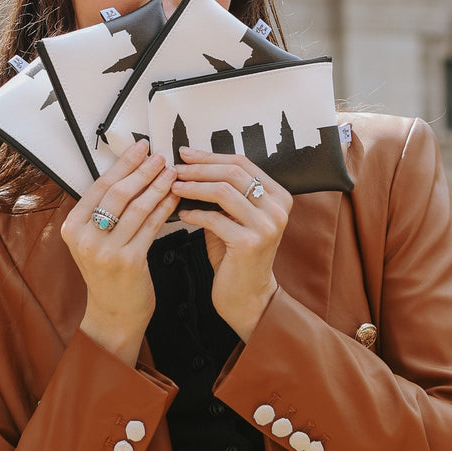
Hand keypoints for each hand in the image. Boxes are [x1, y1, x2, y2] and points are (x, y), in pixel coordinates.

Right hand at [61, 140, 178, 364]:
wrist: (114, 313)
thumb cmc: (109, 272)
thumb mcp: (96, 240)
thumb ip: (105, 210)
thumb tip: (131, 170)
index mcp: (73, 226)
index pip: (100, 185)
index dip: (124, 164)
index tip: (142, 147)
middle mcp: (85, 237)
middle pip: (117, 193)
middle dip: (142, 171)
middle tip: (161, 155)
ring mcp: (105, 251)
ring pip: (136, 208)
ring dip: (157, 186)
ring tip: (172, 171)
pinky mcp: (128, 262)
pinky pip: (151, 227)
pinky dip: (165, 208)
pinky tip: (176, 197)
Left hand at [171, 148, 291, 340]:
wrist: (247, 296)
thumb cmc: (235, 254)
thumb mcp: (234, 217)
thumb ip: (223, 192)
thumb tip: (190, 164)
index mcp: (278, 195)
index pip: (241, 163)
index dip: (210, 156)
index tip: (185, 153)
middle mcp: (277, 208)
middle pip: (233, 172)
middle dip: (199, 168)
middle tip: (174, 168)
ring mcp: (267, 225)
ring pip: (223, 191)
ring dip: (194, 187)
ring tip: (173, 187)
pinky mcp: (250, 243)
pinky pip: (215, 219)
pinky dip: (194, 213)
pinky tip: (181, 214)